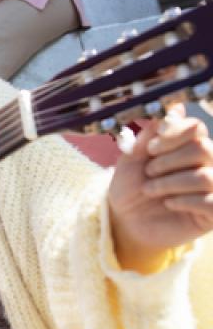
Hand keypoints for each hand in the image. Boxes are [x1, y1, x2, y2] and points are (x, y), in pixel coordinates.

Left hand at [108, 105, 212, 270]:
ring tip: (150, 190)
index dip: (173, 134)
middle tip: (149, 172)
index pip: (195, 127)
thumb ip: (152, 134)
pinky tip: (168, 204)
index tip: (150, 148)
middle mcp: (205, 164)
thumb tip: (175, 108)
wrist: (124, 220)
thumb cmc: (129, 186)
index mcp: (187, 146)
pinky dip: (184, 201)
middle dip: (169, 160)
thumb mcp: (133, 157)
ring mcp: (212, 188)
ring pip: (204, 176)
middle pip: (203, 148)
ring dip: (170, 183)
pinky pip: (211, 201)